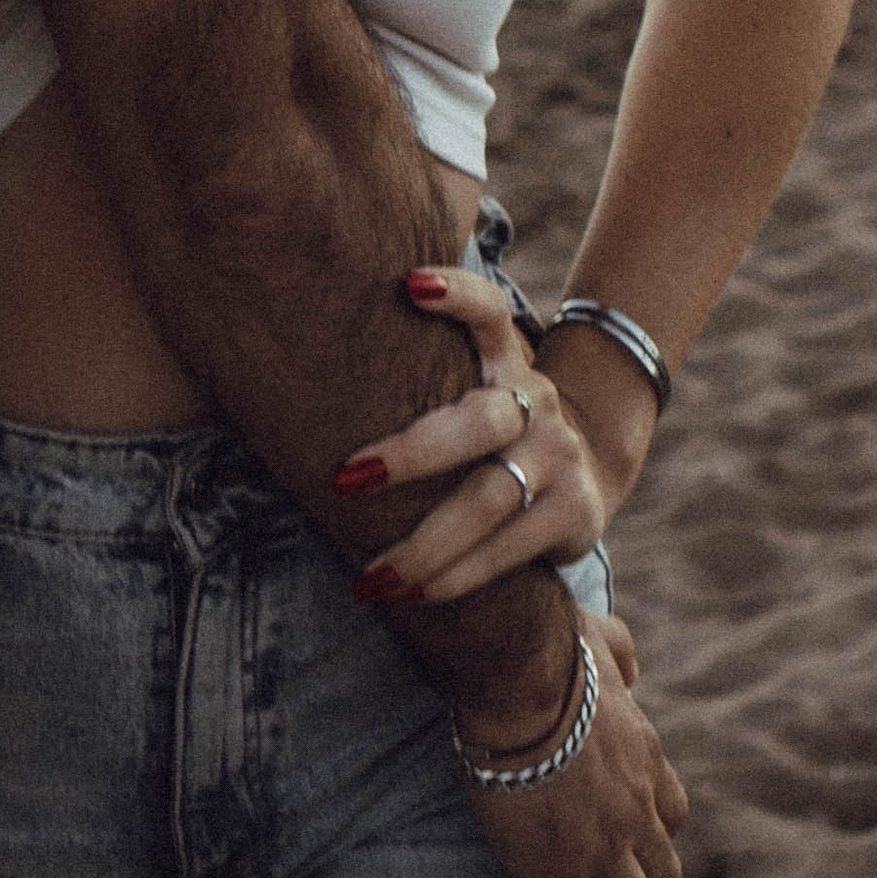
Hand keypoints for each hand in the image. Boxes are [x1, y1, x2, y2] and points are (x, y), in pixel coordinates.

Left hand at [337, 263, 612, 607]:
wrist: (583, 473)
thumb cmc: (486, 428)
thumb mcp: (468, 386)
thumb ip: (418, 370)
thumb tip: (292, 367)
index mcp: (505, 357)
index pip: (489, 310)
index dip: (457, 293)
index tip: (409, 282)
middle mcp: (535, 399)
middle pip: (479, 421)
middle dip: (411, 453)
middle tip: (344, 478)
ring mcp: (559, 456)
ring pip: (491, 499)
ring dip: (425, 544)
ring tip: (372, 575)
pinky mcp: (573, 514)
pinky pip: (509, 549)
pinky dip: (456, 577)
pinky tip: (413, 595)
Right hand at [461, 610, 687, 877]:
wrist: (520, 678)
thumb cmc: (551, 648)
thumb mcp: (599, 636)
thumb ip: (620, 649)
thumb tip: (633, 666)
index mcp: (644, 760)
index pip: (670, 813)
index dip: (657, 833)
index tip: (642, 842)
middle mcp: (636, 813)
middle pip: (666, 875)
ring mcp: (602, 851)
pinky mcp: (559, 877)